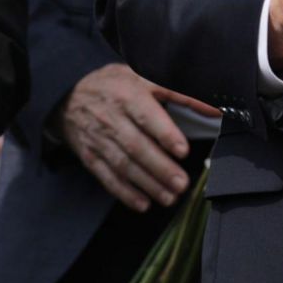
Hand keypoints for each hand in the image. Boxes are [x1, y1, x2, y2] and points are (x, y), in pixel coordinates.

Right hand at [58, 63, 219, 211]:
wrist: (68, 94)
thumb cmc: (114, 85)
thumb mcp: (143, 78)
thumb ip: (180, 93)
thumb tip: (214, 108)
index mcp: (127, 95)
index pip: (147, 116)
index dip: (165, 134)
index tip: (182, 150)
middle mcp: (112, 119)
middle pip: (136, 146)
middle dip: (160, 168)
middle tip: (181, 183)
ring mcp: (99, 139)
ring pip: (124, 165)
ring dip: (147, 184)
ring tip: (169, 197)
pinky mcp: (90, 156)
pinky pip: (107, 177)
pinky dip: (124, 193)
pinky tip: (142, 204)